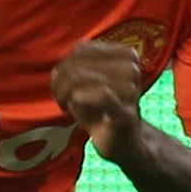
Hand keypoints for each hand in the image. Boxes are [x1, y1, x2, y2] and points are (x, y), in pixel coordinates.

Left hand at [53, 40, 144, 164]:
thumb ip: (72, 70)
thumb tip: (59, 69)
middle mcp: (132, 68)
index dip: (63, 65)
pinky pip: (101, 94)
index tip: (59, 84)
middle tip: (60, 98)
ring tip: (65, 105)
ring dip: (66, 92)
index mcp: (125, 55)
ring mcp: (132, 89)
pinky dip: (81, 98)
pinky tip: (74, 104)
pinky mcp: (126, 112)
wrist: (123, 142)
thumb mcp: (85, 84)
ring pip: (83, 77)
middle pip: (78, 63)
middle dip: (61, 81)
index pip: (81, 49)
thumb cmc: (101, 111)